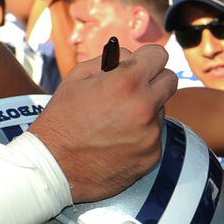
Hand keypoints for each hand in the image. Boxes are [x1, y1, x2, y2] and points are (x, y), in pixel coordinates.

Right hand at [26, 41, 177, 203]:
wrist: (53, 167)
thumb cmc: (61, 120)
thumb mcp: (77, 77)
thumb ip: (110, 61)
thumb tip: (131, 57)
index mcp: (127, 83)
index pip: (159, 55)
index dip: (147, 58)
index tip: (141, 64)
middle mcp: (145, 107)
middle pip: (170, 80)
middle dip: (154, 80)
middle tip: (134, 89)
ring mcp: (151, 134)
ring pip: (161, 110)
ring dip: (146, 110)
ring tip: (116, 121)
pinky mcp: (152, 156)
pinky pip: (155, 136)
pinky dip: (141, 136)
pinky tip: (118, 140)